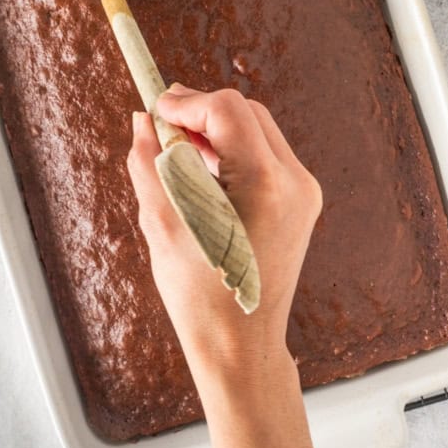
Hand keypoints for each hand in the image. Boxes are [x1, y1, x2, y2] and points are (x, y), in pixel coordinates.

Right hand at [127, 84, 321, 383]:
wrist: (241, 345)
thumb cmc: (198, 294)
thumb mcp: (162, 224)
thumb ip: (149, 162)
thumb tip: (142, 121)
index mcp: (263, 184)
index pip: (227, 109)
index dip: (186, 102)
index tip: (154, 110)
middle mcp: (295, 181)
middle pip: (246, 112)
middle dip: (201, 112)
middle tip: (162, 127)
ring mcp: (304, 192)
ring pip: (257, 129)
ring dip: (216, 131)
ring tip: (179, 154)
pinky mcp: (302, 202)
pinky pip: (265, 155)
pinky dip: (232, 152)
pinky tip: (204, 175)